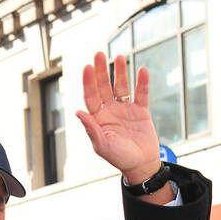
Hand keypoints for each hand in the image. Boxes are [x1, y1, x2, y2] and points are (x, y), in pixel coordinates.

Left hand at [76, 52, 162, 186]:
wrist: (141, 165)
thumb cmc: (119, 158)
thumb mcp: (102, 146)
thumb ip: (91, 129)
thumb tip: (78, 112)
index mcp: (98, 118)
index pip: (91, 96)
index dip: (88, 82)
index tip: (87, 67)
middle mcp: (110, 111)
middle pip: (104, 87)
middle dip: (101, 71)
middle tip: (99, 54)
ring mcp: (125, 109)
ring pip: (121, 87)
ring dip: (120, 72)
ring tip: (119, 58)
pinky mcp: (141, 111)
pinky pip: (141, 94)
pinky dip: (142, 83)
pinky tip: (141, 71)